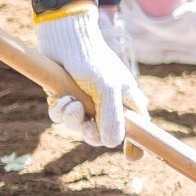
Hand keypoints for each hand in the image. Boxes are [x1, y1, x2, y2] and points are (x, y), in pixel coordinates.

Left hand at [38, 6, 145, 150]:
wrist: (65, 38)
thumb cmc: (92, 59)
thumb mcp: (107, 89)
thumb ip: (112, 118)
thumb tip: (112, 144)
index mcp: (127, 100)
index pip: (136, 129)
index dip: (135, 144)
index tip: (130, 157)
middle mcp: (108, 104)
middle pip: (102, 135)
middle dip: (91, 132)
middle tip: (87, 125)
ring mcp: (86, 101)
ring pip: (79, 127)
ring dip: (72, 119)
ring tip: (69, 103)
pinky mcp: (66, 97)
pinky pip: (62, 117)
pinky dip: (59, 111)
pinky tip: (59, 98)